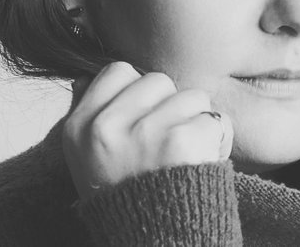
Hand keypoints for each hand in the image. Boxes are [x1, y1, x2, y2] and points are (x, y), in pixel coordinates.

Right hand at [63, 61, 233, 199]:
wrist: (155, 245)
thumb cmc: (129, 200)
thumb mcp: (89, 160)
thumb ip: (91, 116)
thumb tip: (83, 77)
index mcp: (80, 128)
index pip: (118, 71)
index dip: (140, 92)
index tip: (144, 120)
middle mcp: (107, 127)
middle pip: (158, 80)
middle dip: (171, 106)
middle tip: (166, 146)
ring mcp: (144, 133)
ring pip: (192, 96)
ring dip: (198, 123)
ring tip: (184, 158)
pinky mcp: (181, 141)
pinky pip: (216, 120)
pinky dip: (219, 140)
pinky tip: (203, 163)